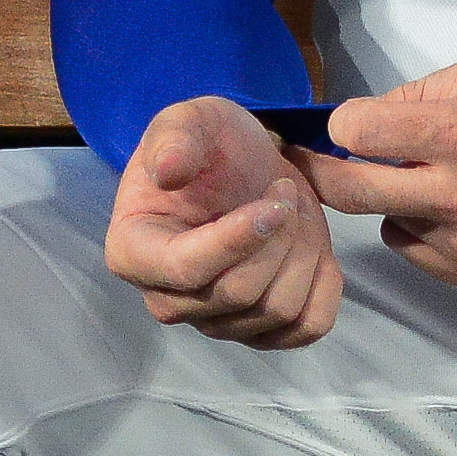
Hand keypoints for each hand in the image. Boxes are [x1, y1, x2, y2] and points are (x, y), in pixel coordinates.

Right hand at [104, 98, 340, 347]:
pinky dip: (323, 284)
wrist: (243, 169)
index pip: (185, 269)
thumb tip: (168, 172)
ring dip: (302, 252)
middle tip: (284, 189)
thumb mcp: (190, 121)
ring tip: (294, 211)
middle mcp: (167, 301)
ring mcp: (216, 323)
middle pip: (239, 293)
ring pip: (277, 311)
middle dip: (278, 236)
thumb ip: (174, 138)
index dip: (237, 239)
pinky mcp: (262, 334)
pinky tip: (311, 248)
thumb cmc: (209, 146)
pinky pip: (307, 327)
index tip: (274, 201)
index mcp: (133, 253)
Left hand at [297, 51, 456, 287]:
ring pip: (383, 219)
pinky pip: (413, 249)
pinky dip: (419, 227)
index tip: (351, 122)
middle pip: (346, 191)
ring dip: (392, 196)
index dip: (343, 122)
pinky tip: (454, 207)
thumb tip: (369, 117)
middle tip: (319, 158)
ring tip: (435, 177)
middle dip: (324, 169)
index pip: (354, 131)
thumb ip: (425, 91)